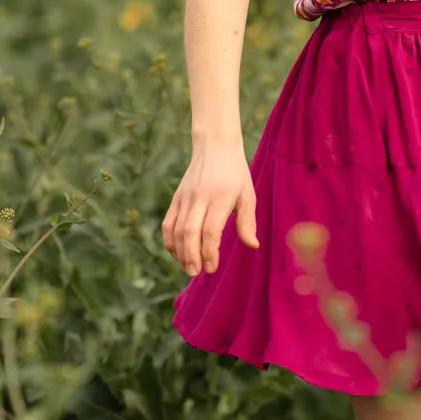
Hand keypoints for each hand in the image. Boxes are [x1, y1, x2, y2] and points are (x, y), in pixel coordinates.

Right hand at [161, 142, 258, 276]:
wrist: (215, 147)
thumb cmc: (235, 174)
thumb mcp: (248, 195)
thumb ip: (247, 222)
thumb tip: (253, 246)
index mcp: (220, 198)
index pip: (210, 230)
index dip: (209, 252)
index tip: (212, 268)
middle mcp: (200, 198)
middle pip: (190, 232)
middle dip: (191, 256)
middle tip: (196, 272)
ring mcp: (185, 197)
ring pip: (177, 229)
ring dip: (180, 252)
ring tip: (188, 267)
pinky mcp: (176, 197)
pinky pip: (168, 222)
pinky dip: (169, 240)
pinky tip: (177, 252)